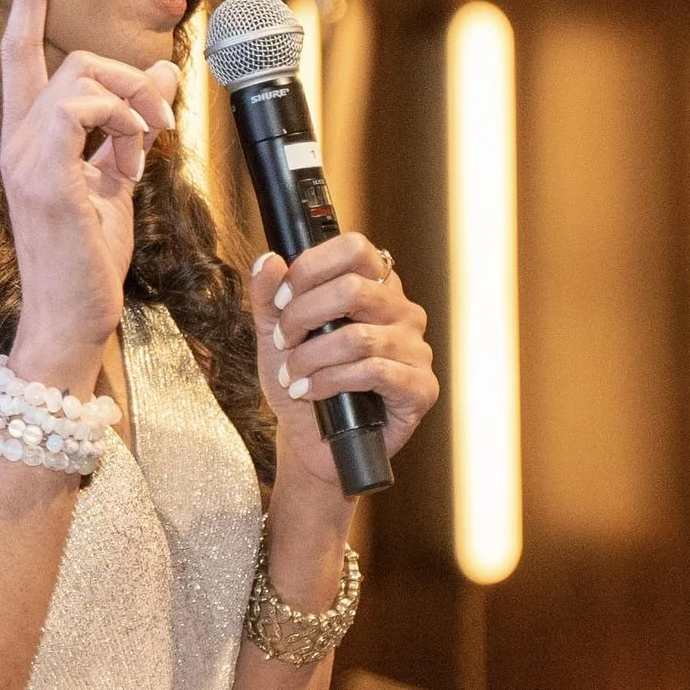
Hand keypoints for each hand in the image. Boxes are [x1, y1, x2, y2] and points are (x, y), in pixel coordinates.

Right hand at [0, 0, 178, 378]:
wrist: (72, 319)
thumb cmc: (87, 261)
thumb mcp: (117, 181)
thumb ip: (132, 128)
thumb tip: (163, 74)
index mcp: (30, 139)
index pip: (22, 53)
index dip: (31, 1)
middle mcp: (17, 140)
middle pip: (71, 59)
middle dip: (129, 78)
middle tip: (160, 127)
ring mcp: (25, 156)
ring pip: (82, 76)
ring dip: (133, 105)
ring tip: (148, 150)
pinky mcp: (44, 175)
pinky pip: (83, 108)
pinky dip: (121, 124)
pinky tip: (132, 162)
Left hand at [248, 233, 437, 494]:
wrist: (313, 441)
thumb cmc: (301, 382)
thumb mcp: (274, 336)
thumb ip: (268, 297)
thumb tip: (269, 260)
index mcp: (374, 286)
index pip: (355, 248)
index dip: (311, 267)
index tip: (282, 298)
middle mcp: (402, 311)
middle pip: (354, 288)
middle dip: (304, 315)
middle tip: (283, 341)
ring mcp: (416, 349)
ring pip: (359, 337)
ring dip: (311, 358)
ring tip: (291, 376)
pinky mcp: (421, 388)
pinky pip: (375, 372)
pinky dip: (330, 382)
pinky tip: (310, 393)